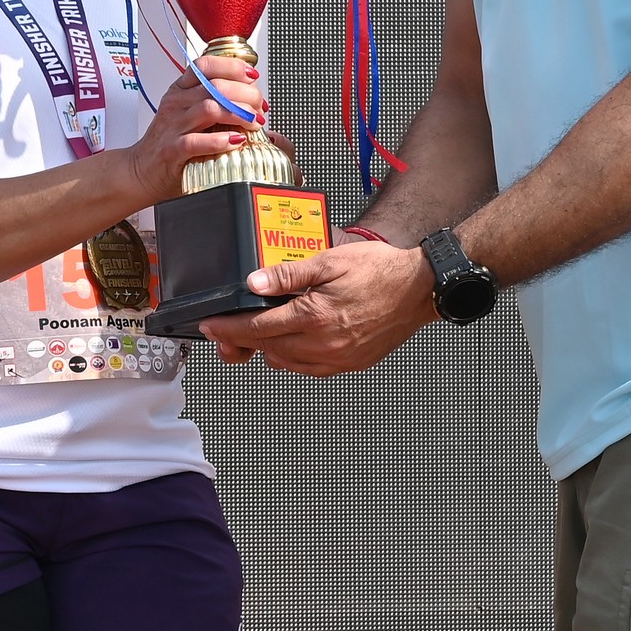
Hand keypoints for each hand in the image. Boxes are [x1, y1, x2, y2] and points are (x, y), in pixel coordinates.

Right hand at [118, 57, 262, 209]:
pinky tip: (236, 141)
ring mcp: (173, 125)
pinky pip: (198, 141)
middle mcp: (176, 103)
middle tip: (259, 108)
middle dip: (245, 94)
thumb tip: (252, 97)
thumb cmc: (172, 141)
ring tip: (253, 124)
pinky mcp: (173, 150)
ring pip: (210, 109)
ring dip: (239, 114)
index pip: (205, 65)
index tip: (252, 76)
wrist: (143, 170)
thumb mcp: (190, 113)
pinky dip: (221, 140)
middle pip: (215, 86)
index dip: (233, 67)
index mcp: (180, 90)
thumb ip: (215, 101)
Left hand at [201, 236, 435, 375]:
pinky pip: (310, 369)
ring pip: (287, 363)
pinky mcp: (352, 364)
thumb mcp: (329, 261)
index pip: (257, 329)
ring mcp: (339, 358)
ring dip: (269, 349)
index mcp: (315, 316)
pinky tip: (292, 342)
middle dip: (242, 340)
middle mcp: (325, 344)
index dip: (227, 328)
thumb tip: (253, 283)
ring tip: (260, 331)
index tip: (209, 326)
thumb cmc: (380, 270)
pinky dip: (294, 358)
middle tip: (227, 330)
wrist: (422, 288)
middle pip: (268, 349)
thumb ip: (288, 273)